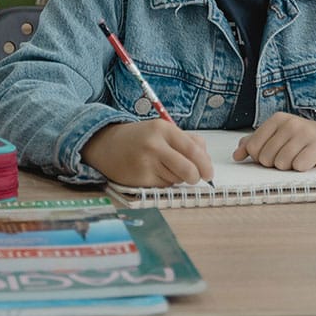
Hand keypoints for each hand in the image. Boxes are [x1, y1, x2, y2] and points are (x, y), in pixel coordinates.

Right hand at [81, 121, 212, 187]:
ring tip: (165, 168)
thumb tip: (206, 160)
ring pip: (176, 179)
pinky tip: (153, 173)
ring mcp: (146, 163)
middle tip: (195, 178)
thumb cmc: (140, 138)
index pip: (194, 150)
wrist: (106, 145)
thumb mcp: (162, 131)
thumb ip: (187, 141)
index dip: (205, 164)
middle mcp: (154, 145)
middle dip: (195, 177)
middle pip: (188, 169)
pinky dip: (164, 182)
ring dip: (177, 178)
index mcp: (164, 129)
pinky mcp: (140, 179)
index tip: (209, 173)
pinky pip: (163, 185)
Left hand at [234, 113, 315, 171]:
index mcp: (277, 119)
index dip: (259, 157)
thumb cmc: (303, 140)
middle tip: (288, 157)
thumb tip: (236, 155)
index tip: (272, 154)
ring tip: (298, 158)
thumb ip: (255, 143)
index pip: (253, 146)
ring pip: (281, 163)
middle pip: (266, 157)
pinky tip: (308, 161)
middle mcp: (290, 124)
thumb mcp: (278, 137)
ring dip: (289, 167)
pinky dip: (301, 168)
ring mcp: (305, 134)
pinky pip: (298, 166)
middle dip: (275, 163)